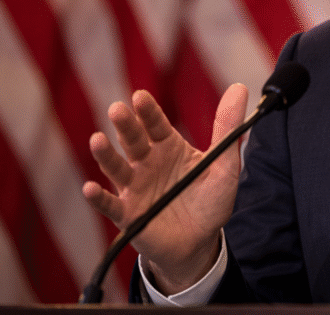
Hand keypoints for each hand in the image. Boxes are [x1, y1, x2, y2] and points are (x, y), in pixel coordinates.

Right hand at [82, 83, 248, 293]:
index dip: (148, 111)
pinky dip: (98, 198)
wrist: (201, 242)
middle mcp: (147, 163)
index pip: (156, 124)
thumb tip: (239, 87)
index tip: (140, 96)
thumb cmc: (210, 200)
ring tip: (96, 140)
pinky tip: (90, 188)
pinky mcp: (129, 215)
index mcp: (169, 147)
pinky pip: (110, 205)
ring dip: (106, 155)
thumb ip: (227, 127)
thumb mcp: (224, 164)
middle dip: (125, 125)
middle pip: (134, 141)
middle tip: (117, 109)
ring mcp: (135, 188)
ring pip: (117, 168)